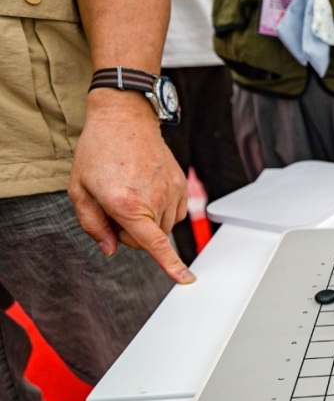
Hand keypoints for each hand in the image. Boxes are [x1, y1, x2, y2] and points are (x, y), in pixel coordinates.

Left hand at [68, 90, 194, 284]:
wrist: (124, 120)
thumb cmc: (98, 152)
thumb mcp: (79, 190)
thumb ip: (92, 225)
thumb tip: (109, 248)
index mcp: (126, 204)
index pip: (153, 244)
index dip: (170, 265)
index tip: (186, 280)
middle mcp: (154, 199)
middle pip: (149, 240)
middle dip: (132, 233)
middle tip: (115, 207)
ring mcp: (171, 191)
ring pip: (163, 227)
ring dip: (147, 221)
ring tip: (131, 193)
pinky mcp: (182, 184)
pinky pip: (175, 213)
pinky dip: (161, 210)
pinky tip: (147, 191)